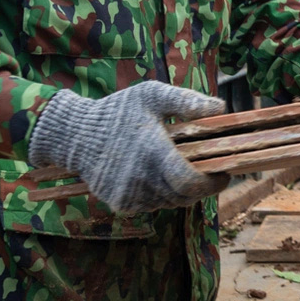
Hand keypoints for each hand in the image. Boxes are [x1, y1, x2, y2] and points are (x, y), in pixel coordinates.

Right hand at [28, 80, 227, 214]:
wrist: (75, 134)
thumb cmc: (118, 110)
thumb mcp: (151, 94)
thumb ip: (185, 101)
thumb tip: (221, 108)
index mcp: (152, 152)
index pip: (190, 183)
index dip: (212, 184)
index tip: (224, 174)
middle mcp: (140, 179)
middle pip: (184, 196)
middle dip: (201, 186)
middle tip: (207, 171)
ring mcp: (128, 194)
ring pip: (169, 202)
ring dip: (180, 191)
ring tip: (179, 169)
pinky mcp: (120, 203)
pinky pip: (152, 205)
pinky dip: (160, 195)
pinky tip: (156, 175)